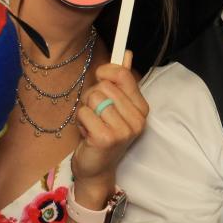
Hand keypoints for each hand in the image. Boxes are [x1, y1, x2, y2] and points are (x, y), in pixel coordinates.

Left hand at [70, 50, 147, 193]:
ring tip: (92, 124)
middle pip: (104, 86)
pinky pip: (84, 113)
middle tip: (96, 114)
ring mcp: (123, 130)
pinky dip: (80, 121)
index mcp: (141, 108)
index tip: (100, 76)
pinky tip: (87, 134)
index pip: (123, 75)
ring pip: (93, 97)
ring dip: (86, 110)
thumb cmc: (103, 133)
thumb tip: (125, 54)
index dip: (107, 72)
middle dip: (93, 96)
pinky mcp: (106, 138)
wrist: (96, 168)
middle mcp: (136, 119)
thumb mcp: (115, 106)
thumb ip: (121, 81)